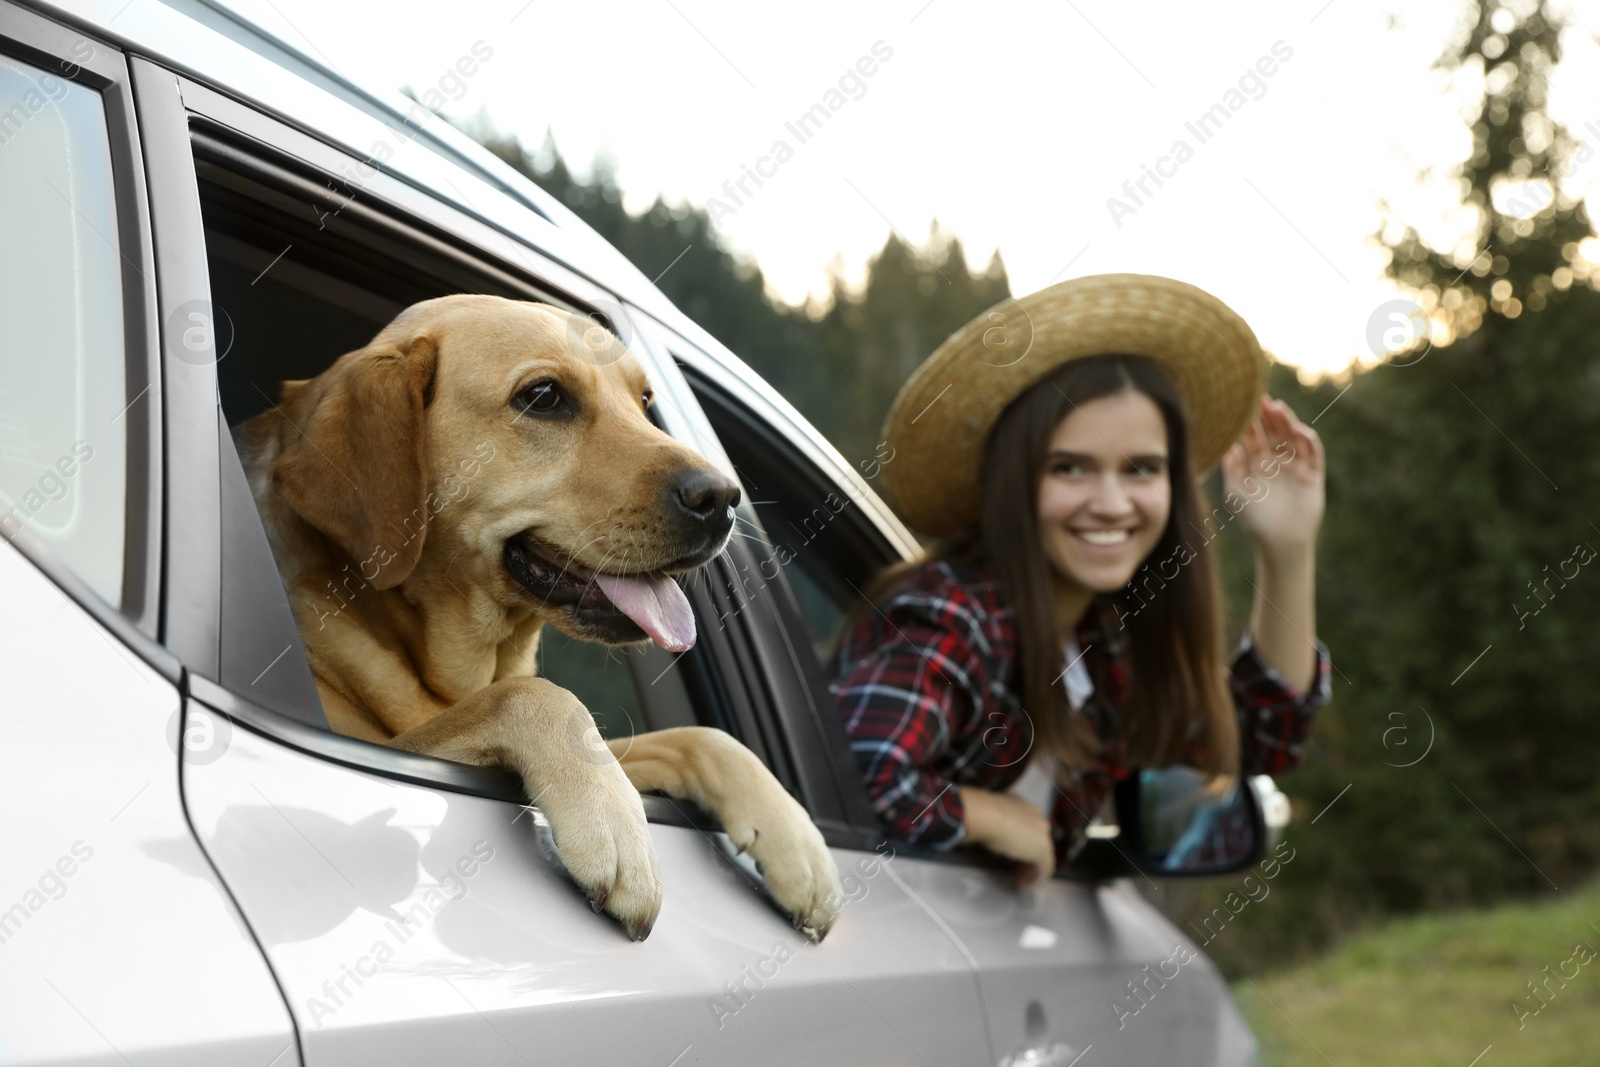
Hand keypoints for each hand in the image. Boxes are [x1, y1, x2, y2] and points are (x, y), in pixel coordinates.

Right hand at [961, 787, 1054, 884]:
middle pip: (1038, 841)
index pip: (1029, 828)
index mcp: (1026, 807)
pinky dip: (1037, 876)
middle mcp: (1038, 818)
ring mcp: (1043, 834)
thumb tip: (996, 835)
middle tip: (1017, 869)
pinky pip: (1045, 868)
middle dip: (1028, 856)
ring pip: (1043, 854)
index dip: (1022, 842)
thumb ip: (1001, 824)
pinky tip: (1027, 883)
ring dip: (1031, 868)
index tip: (1012, 853)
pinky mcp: (1043, 851)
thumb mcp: (994, 816)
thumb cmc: (985, 814)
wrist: (988, 816)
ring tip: (1020, 878)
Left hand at [1222, 395, 1325, 554]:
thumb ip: (1232, 469)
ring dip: (1287, 422)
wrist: (1279, 543)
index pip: (1253, 437)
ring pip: (1293, 437)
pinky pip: (1312, 453)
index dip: (1249, 422)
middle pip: (1274, 432)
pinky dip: (1307, 440)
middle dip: (1268, 416)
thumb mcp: (1237, 493)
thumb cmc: (1254, 520)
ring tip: (1278, 408)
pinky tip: (1298, 430)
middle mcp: (1276, 462)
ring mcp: (1295, 467)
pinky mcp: (1312, 475)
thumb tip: (1228, 444)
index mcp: (1256, 465)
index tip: (1241, 405)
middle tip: (1260, 399)